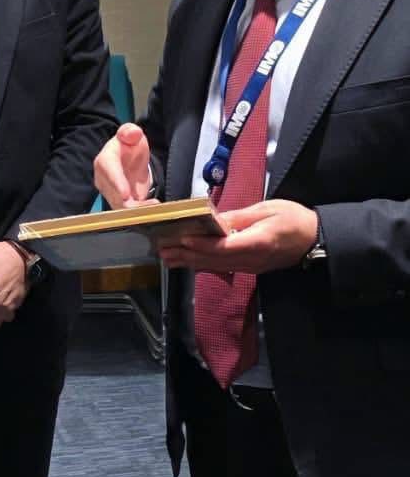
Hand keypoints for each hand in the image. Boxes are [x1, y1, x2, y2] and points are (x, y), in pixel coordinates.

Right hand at [93, 123, 151, 208]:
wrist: (129, 160)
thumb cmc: (129, 147)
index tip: (126, 195)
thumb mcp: (132, 135)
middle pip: (113, 194)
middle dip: (130, 202)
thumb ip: (131, 132)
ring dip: (138, 208)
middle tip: (150, 204)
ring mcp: (109, 192)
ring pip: (120, 206)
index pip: (108, 171)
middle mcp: (103, 179)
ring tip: (155, 205)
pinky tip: (153, 206)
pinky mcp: (117, 202)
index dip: (117, 183)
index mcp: (105, 160)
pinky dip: (141, 211)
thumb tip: (132, 133)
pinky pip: (128, 211)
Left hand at [158, 200, 318, 273]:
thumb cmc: (293, 219)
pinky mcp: (249, 267)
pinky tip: (188, 263)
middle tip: (163, 251)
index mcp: (257, 242)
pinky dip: (203, 264)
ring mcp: (250, 266)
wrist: (314, 240)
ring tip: (168, 258)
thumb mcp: (267, 209)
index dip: (203, 245)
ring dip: (190, 262)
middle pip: (214, 260)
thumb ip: (239, 217)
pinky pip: (222, 267)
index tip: (184, 240)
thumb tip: (215, 221)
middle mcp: (251, 259)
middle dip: (187, 255)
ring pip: (215, 266)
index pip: (225, 247)